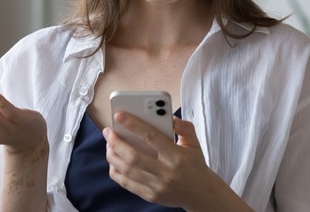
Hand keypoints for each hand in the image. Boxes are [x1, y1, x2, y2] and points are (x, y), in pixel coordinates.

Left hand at [103, 112, 220, 208]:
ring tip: (109, 144)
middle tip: (108, 131)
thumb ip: (184, 127)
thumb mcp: (195, 143)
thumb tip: (169, 117)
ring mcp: (157, 186)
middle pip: (133, 156)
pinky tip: (114, 160)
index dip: (133, 125)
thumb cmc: (195, 164)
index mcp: (177, 156)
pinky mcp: (150, 196)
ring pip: (127, 171)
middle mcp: (166, 172)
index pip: (151, 137)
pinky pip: (127, 183)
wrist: (201, 194)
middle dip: (116, 142)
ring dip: (113, 156)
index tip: (119, 115)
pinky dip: (116, 171)